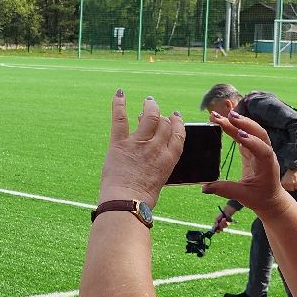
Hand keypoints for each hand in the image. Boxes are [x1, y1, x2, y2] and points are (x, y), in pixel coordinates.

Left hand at [100, 90, 184, 204]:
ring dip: (149, 106)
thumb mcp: (159, 180)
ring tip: (148, 101)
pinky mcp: (119, 144)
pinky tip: (120, 93)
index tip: (175, 116)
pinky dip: (119, 104)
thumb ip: (159, 166)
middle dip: (162, 115)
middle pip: (164, 124)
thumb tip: (154, 160)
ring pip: (149, 117)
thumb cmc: (142, 199)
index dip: (177, 123)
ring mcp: (138, 143)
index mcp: (169, 159)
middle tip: (156, 109)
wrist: (126, 203)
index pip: (178, 134)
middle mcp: (156, 148)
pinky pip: (120, 119)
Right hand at [204, 112, 296, 218]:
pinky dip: (236, 125)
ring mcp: (260, 149)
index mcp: (267, 166)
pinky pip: (245, 134)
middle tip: (228, 116)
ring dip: (239, 121)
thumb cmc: (260, 198)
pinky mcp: (253, 149)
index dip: (252, 142)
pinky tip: (225, 117)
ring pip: (252, 131)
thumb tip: (204, 187)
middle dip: (244, 123)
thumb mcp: (243, 196)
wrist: (271, 198)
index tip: (239, 134)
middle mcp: (266, 154)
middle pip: (259, 134)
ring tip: (222, 114)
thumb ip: (225, 190)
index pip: (262, 150)